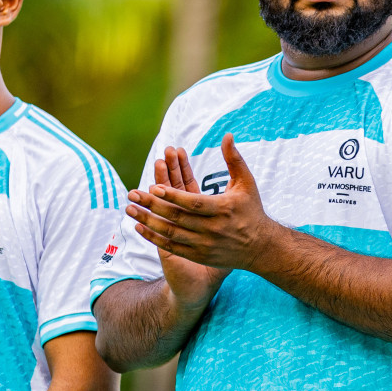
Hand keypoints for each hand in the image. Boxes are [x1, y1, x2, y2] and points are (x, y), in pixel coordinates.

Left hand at [126, 134, 281, 276]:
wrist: (261, 247)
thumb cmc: (251, 210)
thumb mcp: (247, 183)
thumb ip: (234, 159)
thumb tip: (227, 135)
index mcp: (224, 208)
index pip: (194, 202)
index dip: (173, 195)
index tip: (153, 186)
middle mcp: (214, 228)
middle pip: (178, 217)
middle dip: (152, 205)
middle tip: (132, 194)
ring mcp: (205, 244)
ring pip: (171, 232)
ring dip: (148, 220)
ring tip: (130, 208)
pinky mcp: (199, 255)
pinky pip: (171, 247)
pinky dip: (153, 238)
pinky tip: (140, 226)